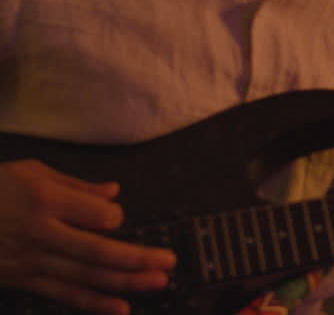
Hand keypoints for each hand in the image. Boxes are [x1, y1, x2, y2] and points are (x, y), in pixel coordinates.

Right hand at [0, 159, 176, 314]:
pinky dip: (93, 302)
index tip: (116, 216)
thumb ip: (76, 185)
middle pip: (99, 251)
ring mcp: (31, 261)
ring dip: (126, 282)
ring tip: (158, 282)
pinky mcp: (23, 280)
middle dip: (139, 258)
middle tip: (169, 262)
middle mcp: (42, 233)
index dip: (115, 217)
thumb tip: (113, 192)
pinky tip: (120, 307)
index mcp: (45, 200)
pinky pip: (63, 293)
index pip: (98, 215)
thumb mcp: (30, 173)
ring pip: (87, 276)